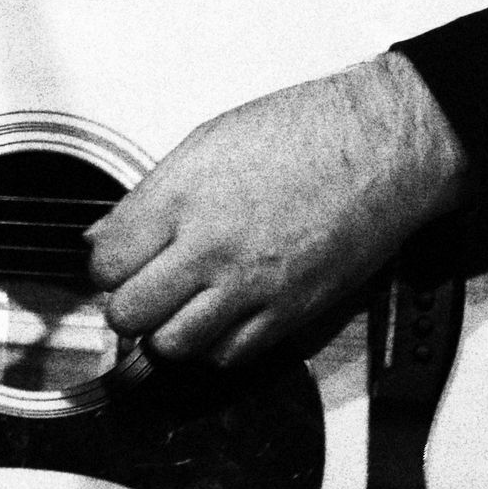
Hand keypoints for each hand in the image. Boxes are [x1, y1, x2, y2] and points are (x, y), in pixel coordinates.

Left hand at [85, 51, 465, 365]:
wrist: (382, 146)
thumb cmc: (305, 132)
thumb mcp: (208, 141)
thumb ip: (150, 197)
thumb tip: (105, 236)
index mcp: (184, 198)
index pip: (106, 263)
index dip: (105, 267)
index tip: (116, 263)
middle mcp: (212, 247)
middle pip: (129, 313)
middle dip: (127, 306)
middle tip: (142, 290)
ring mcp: (251, 286)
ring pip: (172, 346)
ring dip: (166, 333)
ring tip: (178, 308)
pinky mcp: (288, 312)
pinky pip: (228, 356)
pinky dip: (214, 346)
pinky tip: (220, 317)